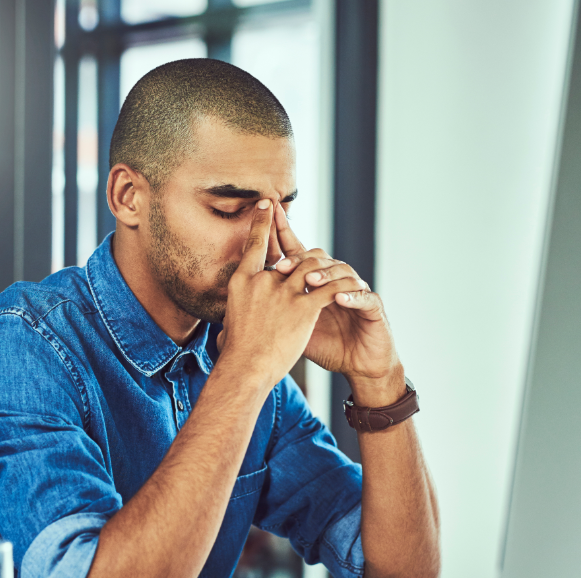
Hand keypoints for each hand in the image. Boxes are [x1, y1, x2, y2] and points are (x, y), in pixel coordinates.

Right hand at [216, 200, 355, 390]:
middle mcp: (263, 280)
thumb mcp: (229, 324)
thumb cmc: (235, 354)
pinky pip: (329, 290)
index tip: (267, 205)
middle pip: (288, 255)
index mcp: (243, 281)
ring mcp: (284, 292)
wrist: (245, 368)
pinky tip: (354, 289)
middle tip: (311, 244)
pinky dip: (344, 288)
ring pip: (313, 267)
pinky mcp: (303, 308)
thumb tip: (225, 330)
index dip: (262, 223)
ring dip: (329, 269)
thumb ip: (235, 315)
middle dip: (300, 248)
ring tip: (341, 272)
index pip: (253, 244)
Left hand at [268, 204, 402, 403]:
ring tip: (309, 282)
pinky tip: (338, 299)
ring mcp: (357, 292)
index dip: (285, 234)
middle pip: (320, 258)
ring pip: (343, 272)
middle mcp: (336, 282)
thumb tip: (237, 308)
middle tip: (282, 268)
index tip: (269, 215)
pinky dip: (352, 297)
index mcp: (317, 283)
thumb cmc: (327, 347)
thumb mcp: (294, 330)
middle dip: (301, 261)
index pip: (299, 254)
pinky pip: (365, 297)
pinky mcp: (374, 308)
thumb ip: (274, 315)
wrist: (359, 365)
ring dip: (325, 275)